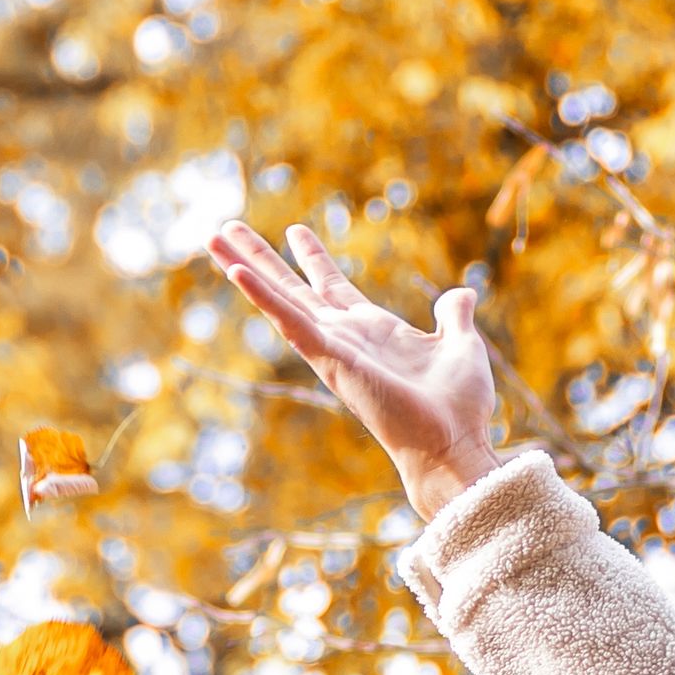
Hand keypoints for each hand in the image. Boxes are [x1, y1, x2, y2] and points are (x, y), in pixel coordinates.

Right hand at [201, 221, 507, 512]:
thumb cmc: (459, 408)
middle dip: (260, 258)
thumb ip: (454, 317)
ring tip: (213, 237)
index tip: (295, 231)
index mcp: (373, 332)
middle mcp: (345, 338)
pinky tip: (236, 270)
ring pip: (280, 299)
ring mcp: (332, 348)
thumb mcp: (461, 346)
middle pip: (292, 288)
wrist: (454, 445)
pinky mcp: (330, 359)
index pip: (333, 287)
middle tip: (226, 229)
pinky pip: (290, 322)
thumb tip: (461, 294)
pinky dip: (263, 296)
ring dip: (245, 267)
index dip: (313, 258)